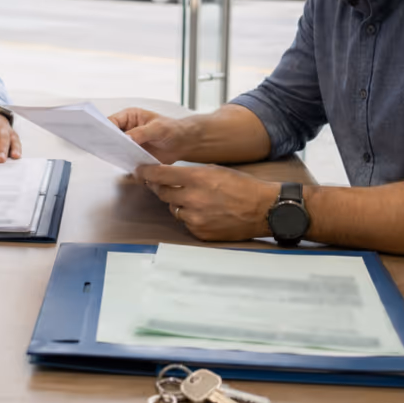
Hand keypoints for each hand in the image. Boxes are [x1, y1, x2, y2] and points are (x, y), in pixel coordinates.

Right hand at [109, 108, 195, 164]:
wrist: (183, 144)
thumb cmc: (172, 129)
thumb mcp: (157, 128)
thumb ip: (141, 133)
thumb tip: (126, 138)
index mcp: (130, 116)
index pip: (111, 121)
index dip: (106, 129)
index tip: (104, 138)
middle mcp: (127, 128)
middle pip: (111, 135)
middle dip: (109, 142)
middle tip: (108, 149)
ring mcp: (129, 142)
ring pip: (116, 148)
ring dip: (116, 153)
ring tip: (116, 157)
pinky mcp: (133, 154)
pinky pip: (124, 158)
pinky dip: (124, 161)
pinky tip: (125, 163)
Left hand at [135, 164, 276, 241]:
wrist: (264, 209)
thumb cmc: (242, 187)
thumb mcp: (215, 170)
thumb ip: (190, 173)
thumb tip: (169, 175)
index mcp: (197, 178)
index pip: (160, 175)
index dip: (147, 173)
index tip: (140, 172)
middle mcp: (193, 198)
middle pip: (162, 193)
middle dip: (161, 188)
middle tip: (162, 184)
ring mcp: (195, 218)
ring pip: (174, 209)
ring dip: (179, 203)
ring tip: (196, 200)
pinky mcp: (200, 232)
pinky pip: (186, 223)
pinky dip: (191, 217)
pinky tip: (205, 213)